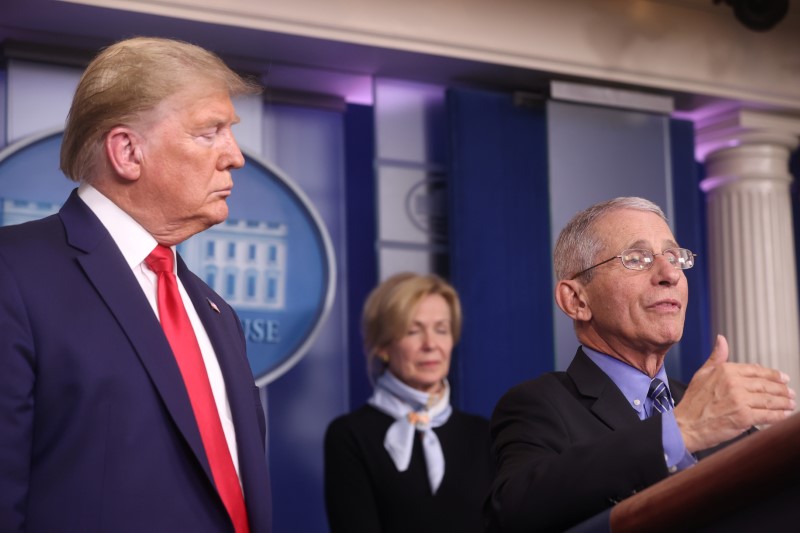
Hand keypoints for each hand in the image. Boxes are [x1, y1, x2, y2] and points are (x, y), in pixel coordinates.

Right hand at [674, 334, 795, 452]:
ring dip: (784, 402)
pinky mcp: (744, 417)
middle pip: (766, 385)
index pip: (756, 370)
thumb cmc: (693, 402)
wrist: (686, 426)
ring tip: (790, 403)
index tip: (783, 378)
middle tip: (790, 392)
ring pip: (770, 400)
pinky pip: (768, 415)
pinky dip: (779, 416)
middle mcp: (734, 384)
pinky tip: (784, 414)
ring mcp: (740, 401)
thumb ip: (716, 357)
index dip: (773, 374)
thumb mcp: (701, 374)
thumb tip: (721, 340)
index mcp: (725, 370)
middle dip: (782, 390)